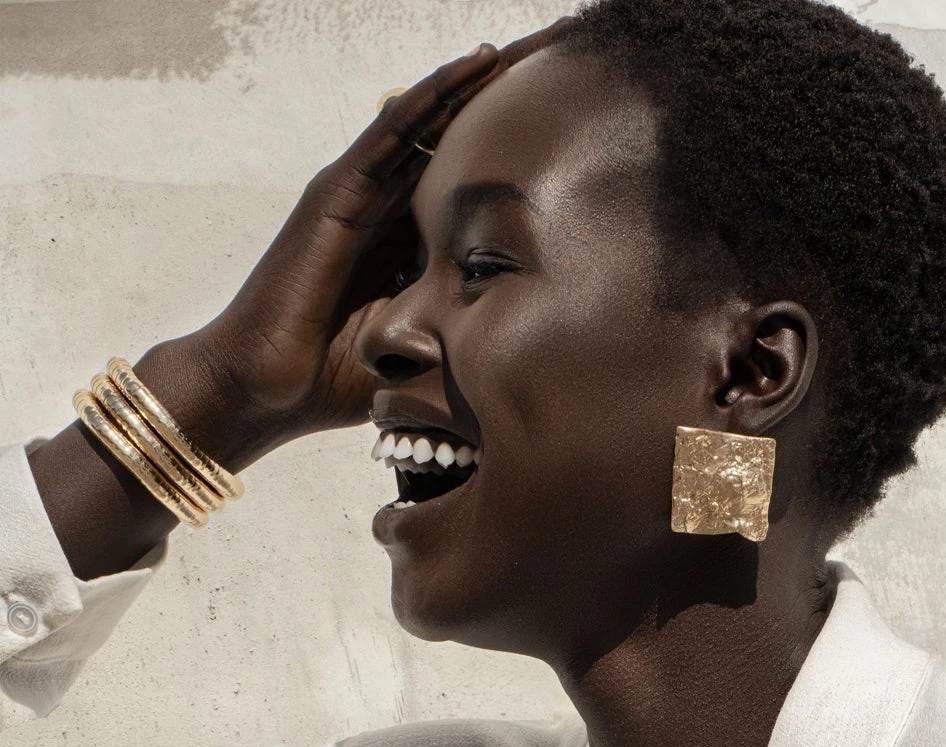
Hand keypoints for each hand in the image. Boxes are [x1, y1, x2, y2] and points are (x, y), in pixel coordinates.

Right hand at [155, 26, 563, 465]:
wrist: (266, 388)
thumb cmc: (333, 380)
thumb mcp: (419, 350)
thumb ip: (458, 331)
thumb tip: (522, 345)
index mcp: (403, 243)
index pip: (463, 185)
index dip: (508, 156)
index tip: (567, 132)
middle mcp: (381, 207)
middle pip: (449, 139)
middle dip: (499, 103)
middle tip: (556, 63)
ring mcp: (356, 193)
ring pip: (425, 121)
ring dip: (473, 81)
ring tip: (525, 46)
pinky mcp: (336, 193)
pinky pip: (390, 132)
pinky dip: (431, 96)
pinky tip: (473, 65)